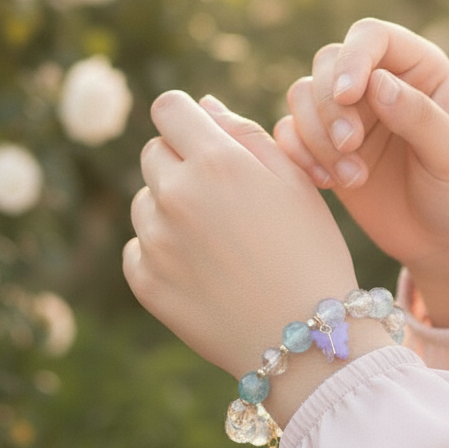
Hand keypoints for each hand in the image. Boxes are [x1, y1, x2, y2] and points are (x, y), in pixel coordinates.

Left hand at [124, 91, 376, 419]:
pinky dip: (161, 251)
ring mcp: (155, 242)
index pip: (168, 108)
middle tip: (224, 198)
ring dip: (170, 208)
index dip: (186, 119)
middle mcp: (176, 196)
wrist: (307, 342)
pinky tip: (203, 269)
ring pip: (144, 201)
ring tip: (219, 241)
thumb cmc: (311, 253)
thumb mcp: (295, 183)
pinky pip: (137, 246)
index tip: (203, 137)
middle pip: (153, 153)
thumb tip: (202, 105)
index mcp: (216, 162)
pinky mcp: (145, 282)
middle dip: (181, 163)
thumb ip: (245, 134)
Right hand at [274, 18, 448, 326]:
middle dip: (330, 106)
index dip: (353, 58)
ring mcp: (348, 115)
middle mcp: (378, 82)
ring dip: (316, 135)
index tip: (349, 96)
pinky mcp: (323, 147)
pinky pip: (289, 133)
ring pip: (302, 96)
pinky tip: (326, 182)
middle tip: (350, 146)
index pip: (371, 37)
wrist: (446, 244)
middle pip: (328, 64)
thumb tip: (378, 83)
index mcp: (418, 69)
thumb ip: (419, 116)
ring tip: (352, 177)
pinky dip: (298, 154)